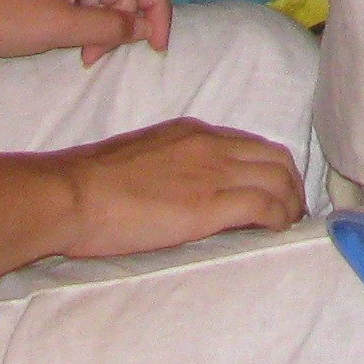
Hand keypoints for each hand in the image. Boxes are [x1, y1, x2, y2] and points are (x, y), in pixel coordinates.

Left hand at [0, 0, 172, 62]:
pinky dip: (88, 23)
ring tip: (90, 58)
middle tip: (112, 56)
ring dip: (107, 26)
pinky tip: (78, 47)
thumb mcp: (58, 28)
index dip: (157, 6)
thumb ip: (108, 27)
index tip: (158, 44)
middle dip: (128, 19)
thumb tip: (143, 29)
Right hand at [56, 120, 305, 260]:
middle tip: (290, 211)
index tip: (273, 190)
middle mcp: (210, 145)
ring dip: (291, 204)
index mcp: (192, 132)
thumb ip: (171, 164)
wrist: (73, 193)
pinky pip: (264, 206)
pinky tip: (278, 231)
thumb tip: (181, 188)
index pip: (250, 143)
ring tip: (289, 226)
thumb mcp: (141, 157)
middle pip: (275, 157)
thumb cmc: (91, 182)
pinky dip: (280, 218)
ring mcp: (212, 172)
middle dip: (291, 184)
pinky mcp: (209, 205)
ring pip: (278, 179)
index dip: (270, 167)